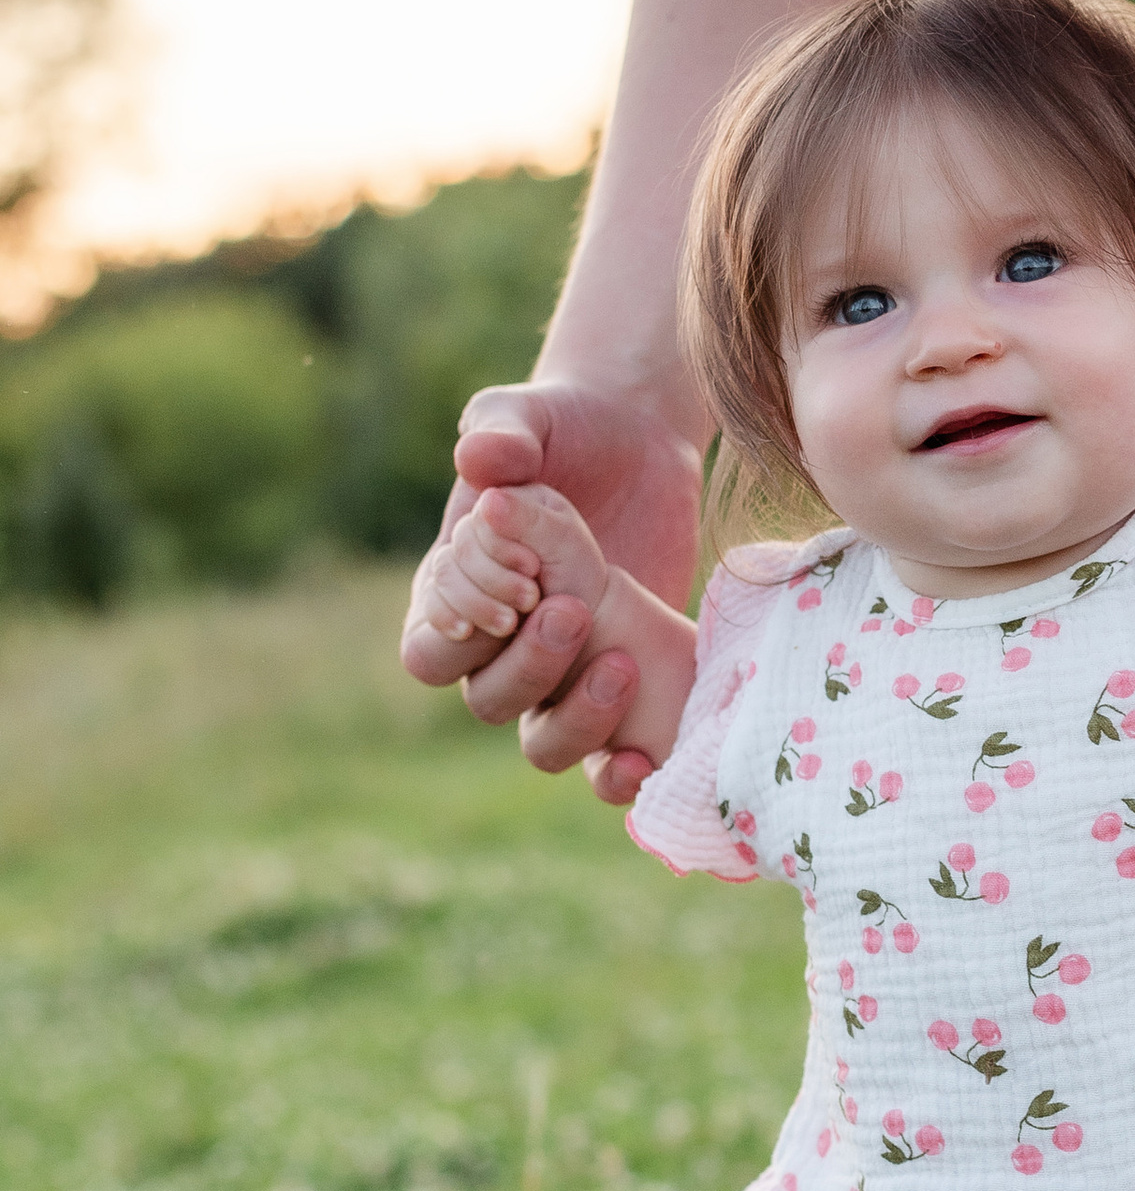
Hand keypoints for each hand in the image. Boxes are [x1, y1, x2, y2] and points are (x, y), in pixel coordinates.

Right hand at [400, 382, 702, 803]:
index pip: (432, 644)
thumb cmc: (565, 427)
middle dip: (527, 666)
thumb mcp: (530, 416)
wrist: (639, 444)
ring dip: (576, 720)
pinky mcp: (622, 688)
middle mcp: (502, 647)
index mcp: (457, 592)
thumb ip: (500, 431)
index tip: (518, 585)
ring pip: (542, 741)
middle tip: (572, 610)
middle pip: (486, 697)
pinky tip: (647, 761)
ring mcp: (564, 675)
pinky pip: (605, 762)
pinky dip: (619, 774)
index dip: (466, 629)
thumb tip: (482, 461)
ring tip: (621, 661)